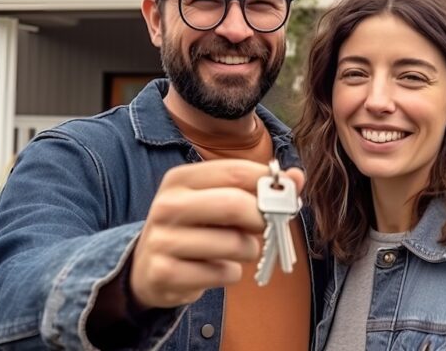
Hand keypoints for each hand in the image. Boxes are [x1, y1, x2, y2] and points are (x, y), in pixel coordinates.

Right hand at [130, 159, 304, 309]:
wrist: (147, 267)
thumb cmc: (195, 227)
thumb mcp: (218, 199)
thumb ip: (258, 187)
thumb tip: (297, 177)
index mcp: (181, 178)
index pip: (237, 171)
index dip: (269, 185)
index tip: (284, 197)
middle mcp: (167, 205)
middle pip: (235, 205)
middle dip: (262, 219)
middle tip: (266, 227)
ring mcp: (163, 240)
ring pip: (235, 244)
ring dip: (249, 250)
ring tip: (236, 249)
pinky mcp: (166, 274)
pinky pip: (224, 274)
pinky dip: (231, 274)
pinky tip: (215, 269)